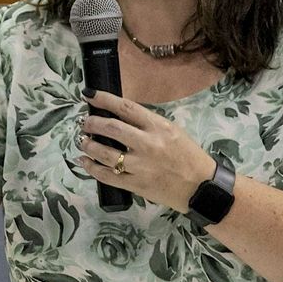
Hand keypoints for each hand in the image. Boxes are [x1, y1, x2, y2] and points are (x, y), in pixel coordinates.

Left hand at [75, 90, 217, 212]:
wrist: (201, 186)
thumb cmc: (188, 155)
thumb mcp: (172, 130)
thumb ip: (147, 123)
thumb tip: (120, 115)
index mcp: (158, 126)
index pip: (125, 107)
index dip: (104, 99)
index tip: (89, 95)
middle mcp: (148, 144)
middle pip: (111, 128)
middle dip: (92, 123)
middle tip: (84, 123)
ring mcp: (141, 166)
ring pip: (105, 153)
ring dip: (89, 145)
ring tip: (82, 141)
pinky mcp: (136, 185)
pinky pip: (108, 176)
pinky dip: (92, 168)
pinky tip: (85, 162)